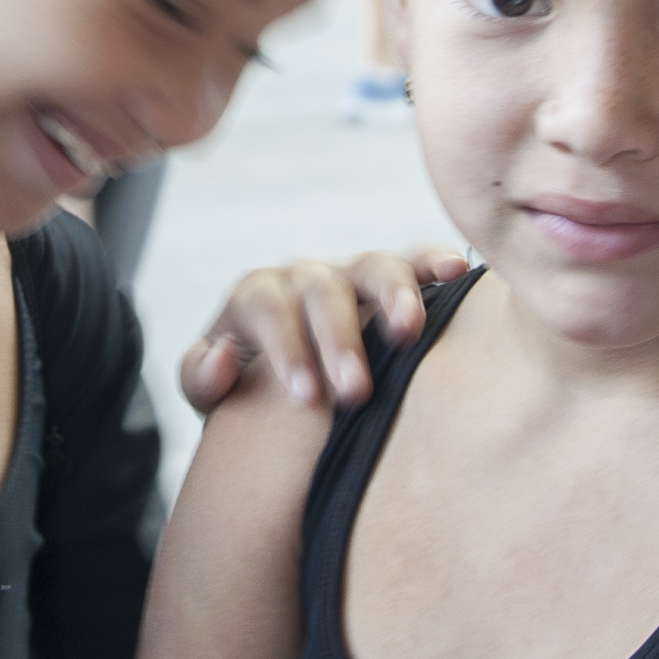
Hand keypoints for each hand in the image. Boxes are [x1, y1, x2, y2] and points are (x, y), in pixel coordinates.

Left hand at [179, 246, 467, 413]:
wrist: (276, 382)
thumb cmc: (245, 388)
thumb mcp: (208, 391)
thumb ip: (200, 377)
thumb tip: (223, 359)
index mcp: (256, 295)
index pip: (267, 307)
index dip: (286, 348)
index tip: (305, 396)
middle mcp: (304, 276)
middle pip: (323, 289)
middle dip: (339, 339)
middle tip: (354, 392)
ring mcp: (350, 274)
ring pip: (373, 267)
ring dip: (392, 297)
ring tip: (409, 331)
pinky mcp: (392, 281)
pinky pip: (416, 262)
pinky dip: (435, 262)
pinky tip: (457, 272)